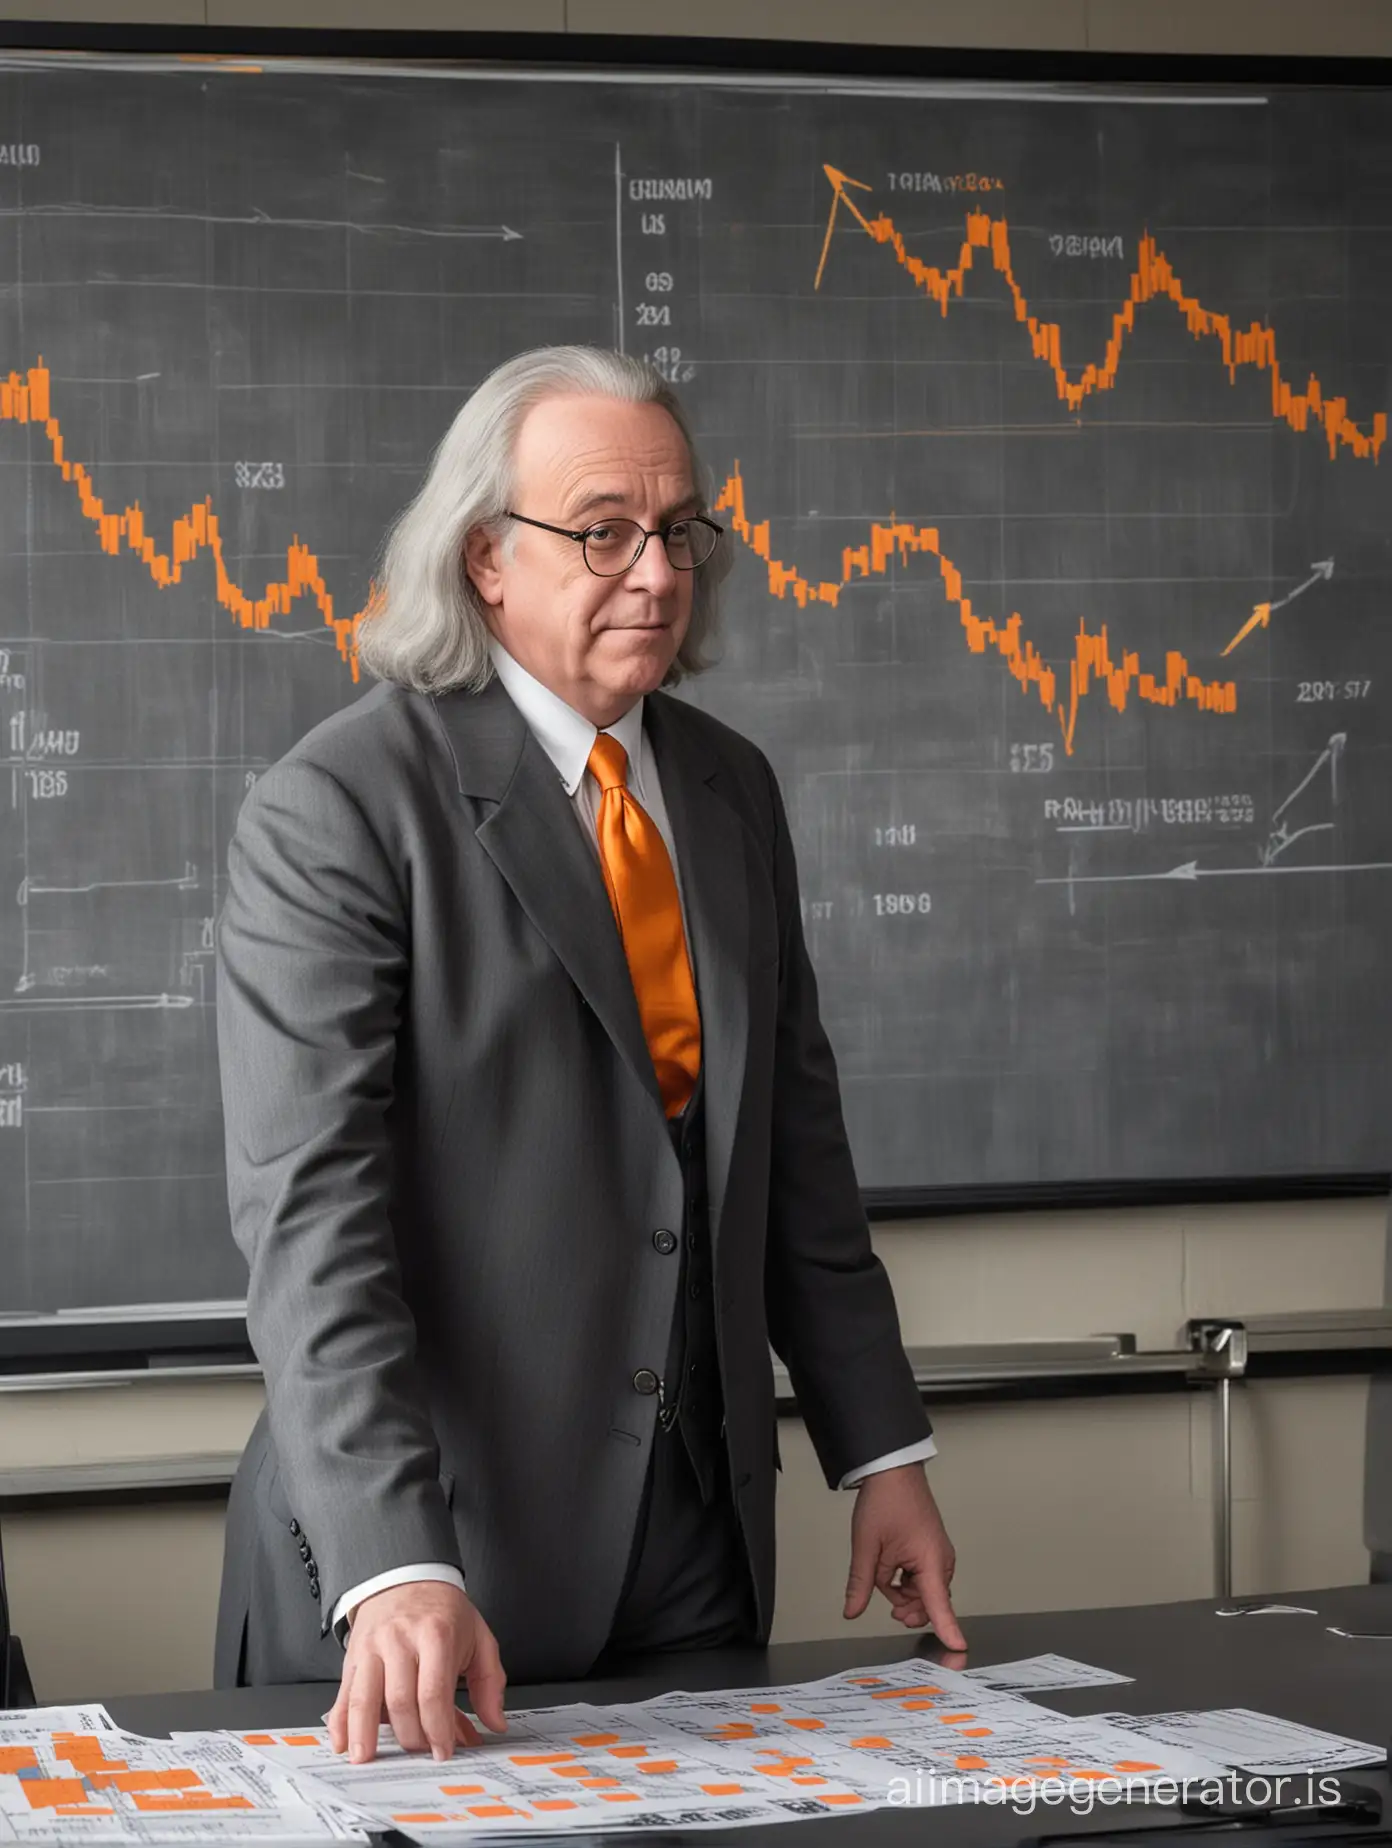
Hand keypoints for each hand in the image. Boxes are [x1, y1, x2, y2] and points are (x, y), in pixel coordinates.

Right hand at [327, 1581, 507, 1763]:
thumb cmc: (443, 1611)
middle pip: (400, 1701)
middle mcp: (400, 1640)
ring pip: (364, 1697)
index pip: (433, 1693)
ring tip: (366, 1759)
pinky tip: (340, 1741)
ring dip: (364, 1733)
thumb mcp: (478, 1636)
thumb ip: (490, 1681)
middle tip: (421, 1754)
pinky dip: (340, 1720)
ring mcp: (372, 1647)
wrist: (408, 1576)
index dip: (438, 1729)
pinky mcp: (353, 1655)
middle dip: (411, 1737)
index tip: (444, 1751)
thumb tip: (495, 1722)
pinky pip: (344, 1692)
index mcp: (435, 1634)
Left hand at [844, 1463, 965, 1648]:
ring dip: (901, 1590)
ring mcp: (937, 1554)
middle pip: (929, 1601)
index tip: (958, 1650)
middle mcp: (941, 1560)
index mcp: (931, 1561)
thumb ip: (862, 1583)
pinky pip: (920, 1576)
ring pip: (922, 1590)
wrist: (892, 1470)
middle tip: (888, 1604)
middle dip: (907, 1606)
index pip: (940, 1605)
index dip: (948, 1629)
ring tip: (881, 1571)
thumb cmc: (885, 1501)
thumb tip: (853, 1612)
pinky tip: (889, 1566)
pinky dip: (903, 1578)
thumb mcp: (867, 1546)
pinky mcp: (930, 1549)